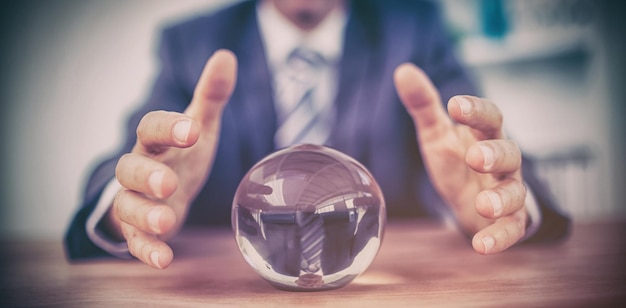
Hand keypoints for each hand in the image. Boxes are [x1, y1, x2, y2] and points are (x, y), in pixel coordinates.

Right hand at [105, 50, 236, 268]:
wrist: (165, 191)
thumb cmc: (182, 155)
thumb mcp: (199, 127)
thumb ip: (210, 97)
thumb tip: (226, 56)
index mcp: (155, 142)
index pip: (150, 128)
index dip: (168, 128)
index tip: (192, 129)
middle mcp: (139, 170)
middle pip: (129, 169)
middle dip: (147, 176)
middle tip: (169, 182)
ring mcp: (136, 201)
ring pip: (127, 207)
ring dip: (144, 215)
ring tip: (168, 222)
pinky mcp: (139, 230)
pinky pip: (136, 241)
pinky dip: (147, 250)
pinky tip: (164, 259)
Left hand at [394, 63, 526, 253]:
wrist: (474, 203)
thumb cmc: (458, 163)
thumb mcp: (436, 135)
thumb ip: (424, 106)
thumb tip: (402, 70)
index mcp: (485, 136)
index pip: (490, 118)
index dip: (476, 110)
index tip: (455, 105)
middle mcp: (503, 162)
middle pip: (509, 153)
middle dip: (494, 154)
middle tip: (475, 157)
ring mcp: (508, 192)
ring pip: (515, 192)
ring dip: (502, 198)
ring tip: (484, 204)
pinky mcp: (509, 222)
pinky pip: (511, 230)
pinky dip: (499, 238)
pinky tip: (481, 246)